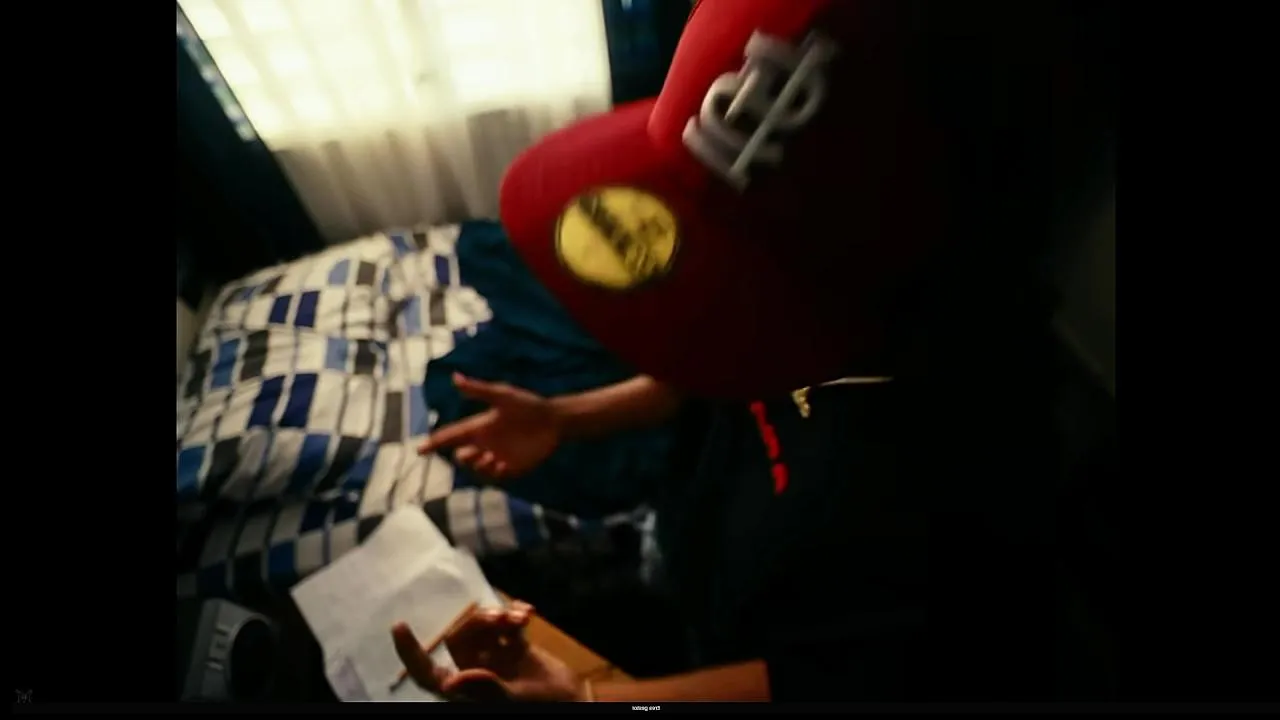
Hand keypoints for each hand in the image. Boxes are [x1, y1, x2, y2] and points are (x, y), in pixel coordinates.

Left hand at [392, 602, 586, 701]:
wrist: (572, 701)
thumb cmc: (542, 707)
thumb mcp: (513, 701)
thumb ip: (486, 689)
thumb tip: (453, 681)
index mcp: (464, 692)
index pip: (428, 673)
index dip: (411, 652)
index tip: (399, 626)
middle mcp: (474, 673)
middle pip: (459, 638)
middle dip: (477, 623)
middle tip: (501, 619)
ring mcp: (494, 658)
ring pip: (481, 626)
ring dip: (498, 616)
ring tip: (519, 618)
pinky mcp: (514, 647)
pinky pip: (506, 623)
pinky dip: (515, 614)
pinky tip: (529, 613)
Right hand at [417, 373, 560, 479]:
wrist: (553, 419)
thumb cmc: (527, 405)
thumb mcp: (502, 395)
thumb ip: (478, 390)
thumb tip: (455, 377)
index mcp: (479, 426)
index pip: (452, 435)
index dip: (435, 442)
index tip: (419, 449)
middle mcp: (485, 443)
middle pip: (461, 456)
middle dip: (462, 458)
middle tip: (471, 452)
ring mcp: (498, 456)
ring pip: (477, 469)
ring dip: (480, 466)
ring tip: (493, 459)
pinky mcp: (512, 467)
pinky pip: (496, 477)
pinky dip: (495, 473)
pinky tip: (503, 464)